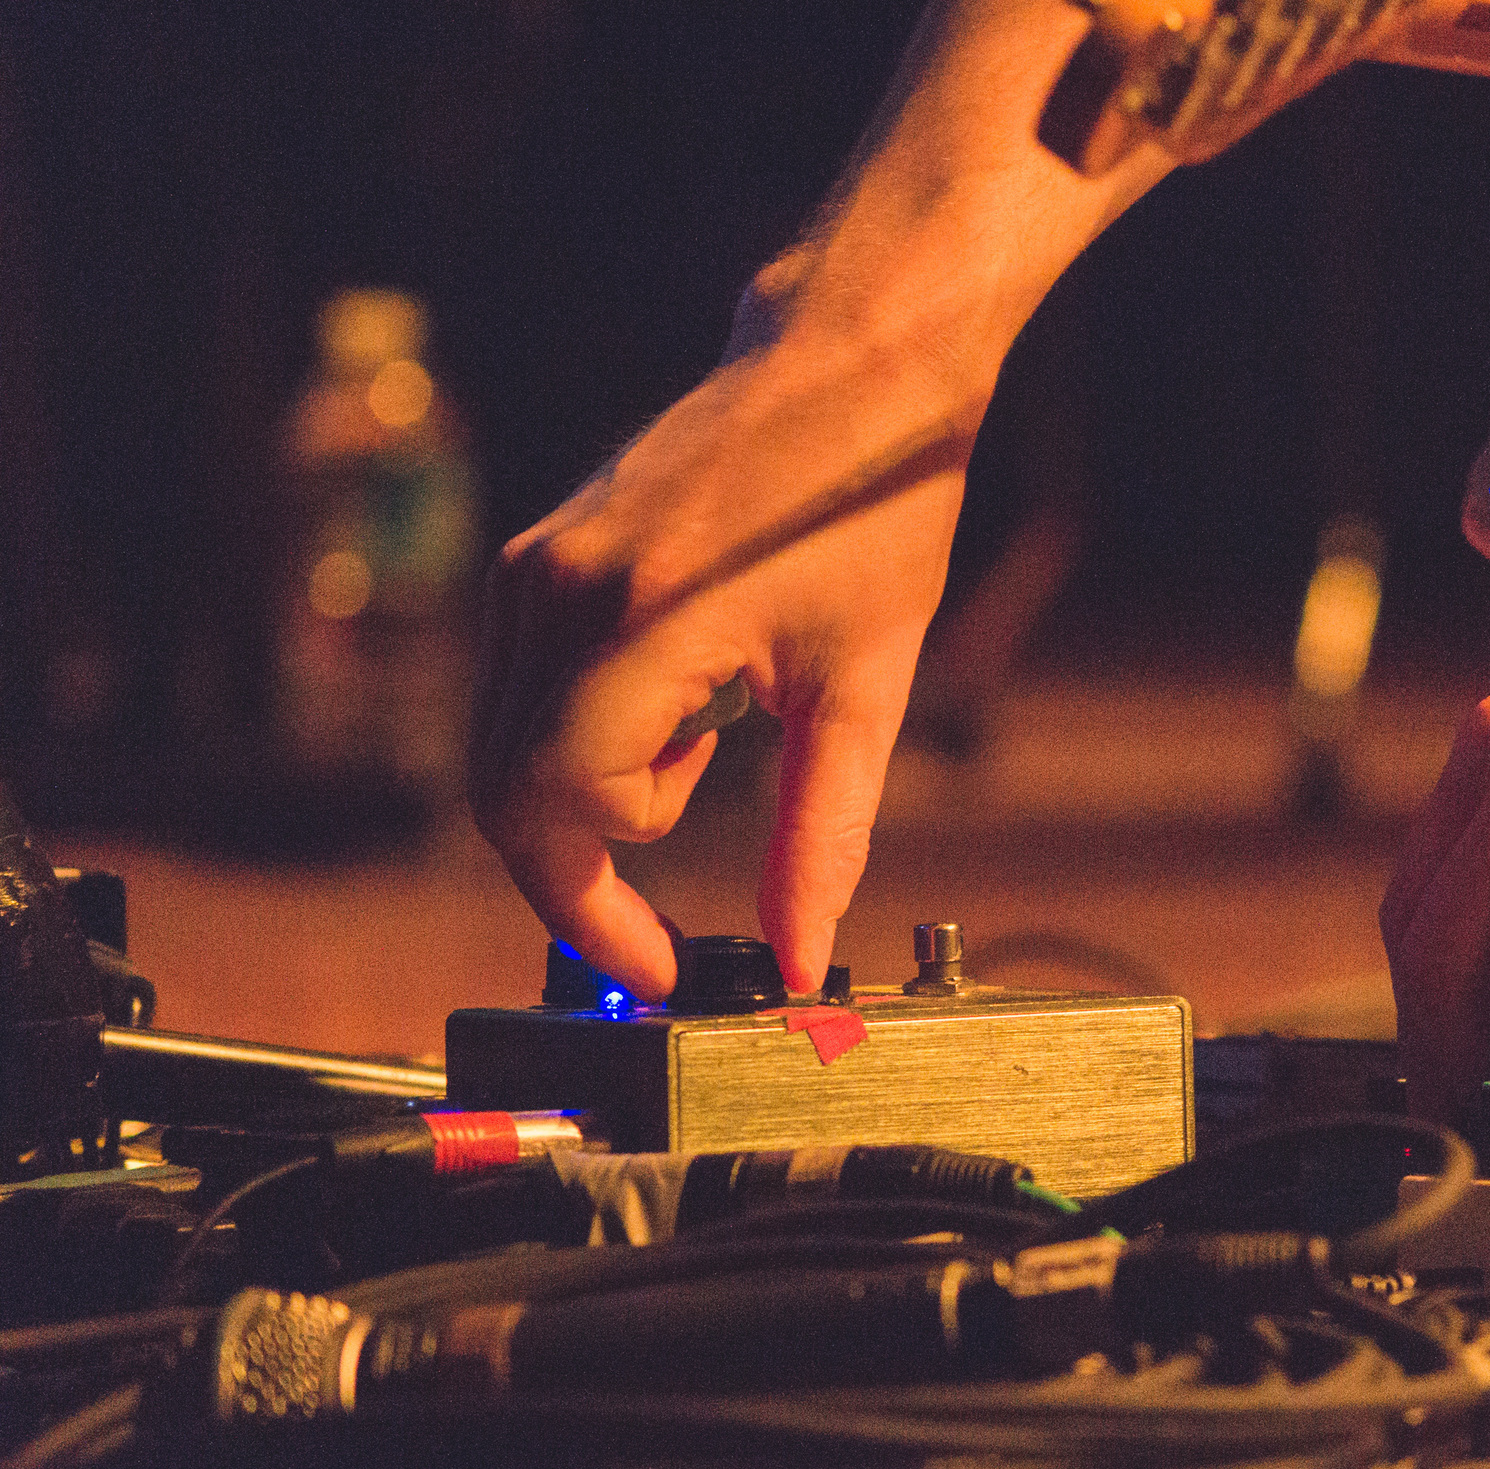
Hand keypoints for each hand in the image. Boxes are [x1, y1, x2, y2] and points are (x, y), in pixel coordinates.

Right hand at [471, 284, 977, 1001]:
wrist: (850, 366)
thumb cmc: (871, 506)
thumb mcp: (864, 688)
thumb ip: (821, 832)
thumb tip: (793, 948)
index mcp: (633, 623)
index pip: (555, 813)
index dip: (601, 912)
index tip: (663, 965)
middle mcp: (554, 591)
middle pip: (502, 795)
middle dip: (577, 881)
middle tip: (658, 934)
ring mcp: (534, 568)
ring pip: (504, 749)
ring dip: (593, 800)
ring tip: (716, 747)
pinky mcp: (539, 557)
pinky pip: (521, 693)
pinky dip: (587, 741)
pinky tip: (688, 706)